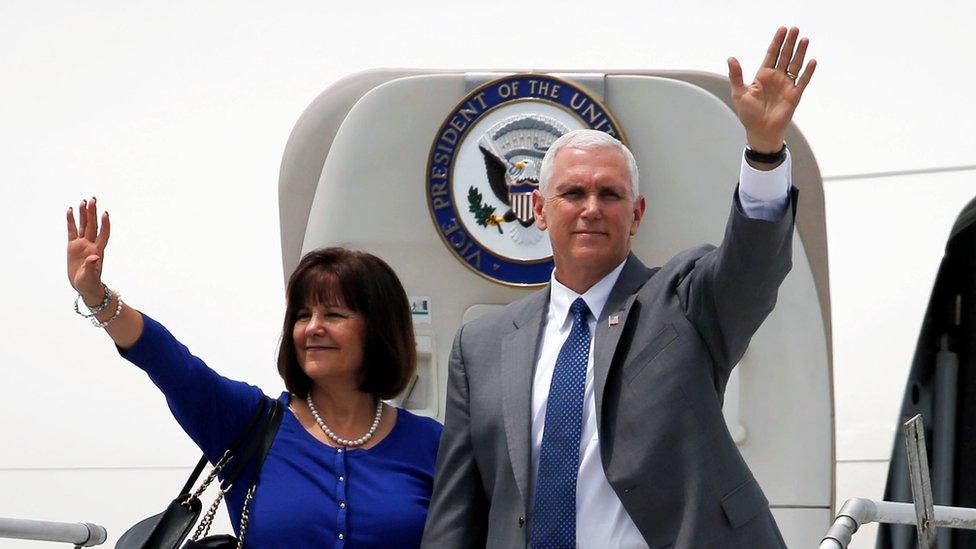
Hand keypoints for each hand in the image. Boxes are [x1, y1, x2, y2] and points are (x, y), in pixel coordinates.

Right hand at [67, 197, 110, 301]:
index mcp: (97, 251)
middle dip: (93, 213)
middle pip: (93, 226)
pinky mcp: (73, 246)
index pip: (103, 234)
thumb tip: (95, 257)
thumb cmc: (89, 283)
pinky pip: (72, 231)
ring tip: (84, 201)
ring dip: (84, 214)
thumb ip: (92, 267)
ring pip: (84, 226)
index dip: (105, 225)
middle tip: (93, 199)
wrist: (84, 286)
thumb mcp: (90, 277)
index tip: (105, 214)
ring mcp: (82, 244)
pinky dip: (71, 221)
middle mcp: (91, 245)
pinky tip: (70, 210)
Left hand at [728, 26, 816, 152]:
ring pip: (795, 65)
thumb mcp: (739, 93)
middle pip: (785, 56)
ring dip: (800, 53)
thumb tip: (731, 58)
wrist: (760, 131)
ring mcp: (786, 85)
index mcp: (763, 76)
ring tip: (804, 39)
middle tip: (795, 29)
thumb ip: (736, 75)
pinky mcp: (794, 95)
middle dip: (789, 43)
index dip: (777, 42)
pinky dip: (807, 72)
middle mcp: (776, 78)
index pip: (771, 54)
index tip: (782, 30)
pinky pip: (802, 81)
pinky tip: (812, 61)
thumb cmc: (748, 114)